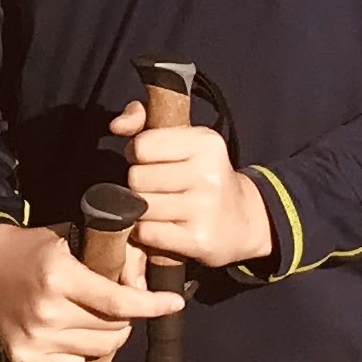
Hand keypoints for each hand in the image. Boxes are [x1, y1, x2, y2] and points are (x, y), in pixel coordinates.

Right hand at [0, 221, 183, 361]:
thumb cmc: (34, 249)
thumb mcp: (71, 238)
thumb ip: (108, 257)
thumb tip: (143, 283)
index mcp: (60, 277)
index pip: (117, 300)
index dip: (151, 305)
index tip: (174, 304)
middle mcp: (47, 311)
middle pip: (113, 329)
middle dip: (127, 317)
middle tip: (120, 303)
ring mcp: (34, 338)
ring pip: (98, 350)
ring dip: (107, 336)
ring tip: (95, 316)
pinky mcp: (23, 357)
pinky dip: (81, 352)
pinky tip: (71, 331)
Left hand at [112, 102, 273, 268]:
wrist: (245, 220)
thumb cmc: (205, 176)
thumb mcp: (186, 141)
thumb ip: (144, 122)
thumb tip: (116, 125)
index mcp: (205, 142)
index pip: (142, 146)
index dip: (137, 156)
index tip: (150, 163)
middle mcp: (207, 173)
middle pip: (137, 178)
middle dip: (140, 186)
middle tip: (157, 190)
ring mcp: (204, 207)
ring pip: (140, 207)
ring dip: (141, 212)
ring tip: (159, 210)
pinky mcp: (198, 239)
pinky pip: (147, 233)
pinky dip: (146, 233)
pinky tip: (161, 228)